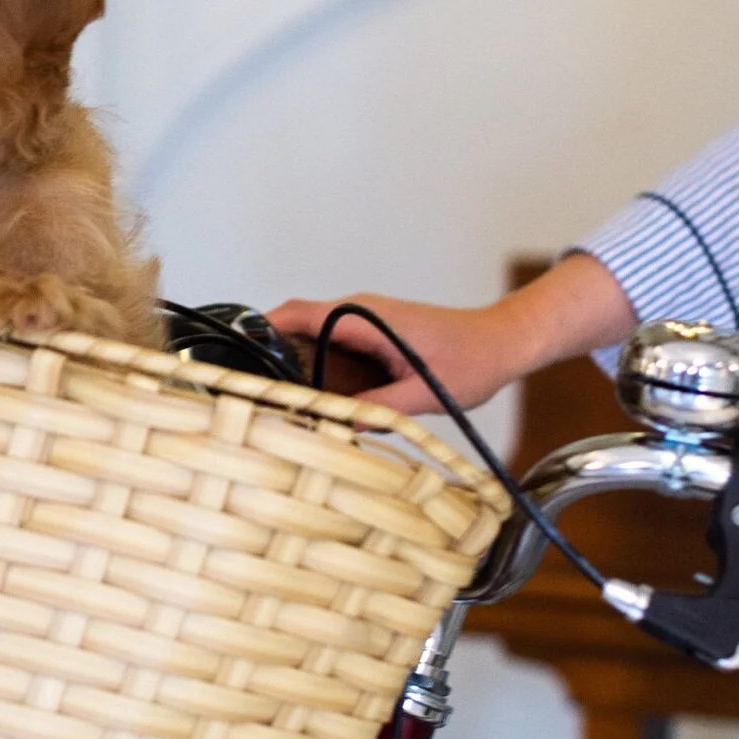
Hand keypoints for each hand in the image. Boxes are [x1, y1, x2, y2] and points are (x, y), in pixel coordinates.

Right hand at [268, 294, 517, 411]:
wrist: (501, 341)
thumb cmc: (471, 360)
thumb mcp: (427, 392)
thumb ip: (384, 407)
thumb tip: (342, 424)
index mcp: (365, 318)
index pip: (299, 314)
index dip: (263, 330)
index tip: (236, 354)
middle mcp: (358, 315)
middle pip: (296, 328)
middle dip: (270, 356)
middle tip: (251, 394)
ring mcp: (363, 326)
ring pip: (312, 341)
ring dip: (294, 368)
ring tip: (277, 404)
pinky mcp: (371, 339)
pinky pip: (331, 350)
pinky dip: (317, 372)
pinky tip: (315, 404)